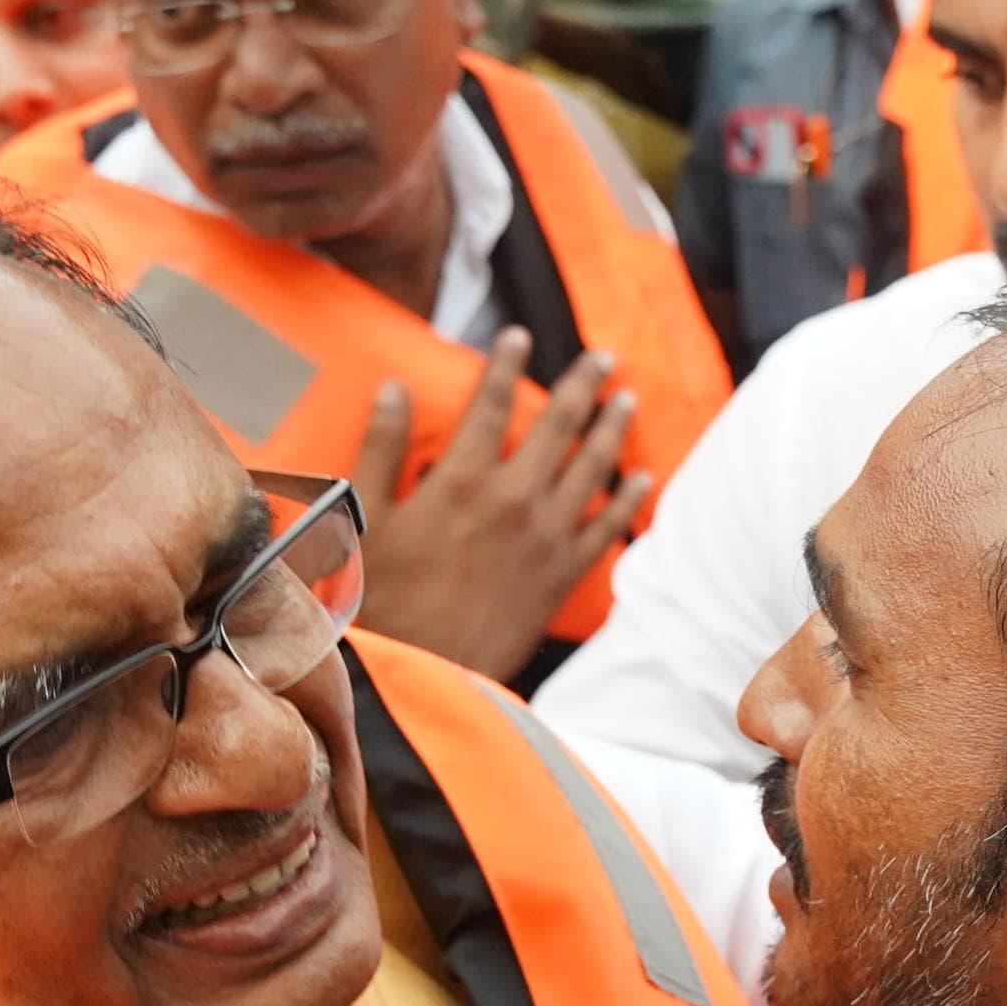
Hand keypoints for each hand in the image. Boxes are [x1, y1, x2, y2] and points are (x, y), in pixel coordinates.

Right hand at [347, 332, 648, 679]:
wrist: (423, 669)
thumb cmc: (384, 598)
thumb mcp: (366, 519)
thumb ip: (379, 449)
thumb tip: (390, 388)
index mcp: (462, 480)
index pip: (490, 404)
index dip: (504, 365)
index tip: (517, 336)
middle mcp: (513, 499)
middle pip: (558, 425)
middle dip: (583, 385)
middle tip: (603, 356)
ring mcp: (545, 537)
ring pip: (591, 468)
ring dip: (613, 429)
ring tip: (627, 399)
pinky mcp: (562, 575)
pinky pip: (605, 529)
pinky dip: (626, 501)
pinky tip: (640, 479)